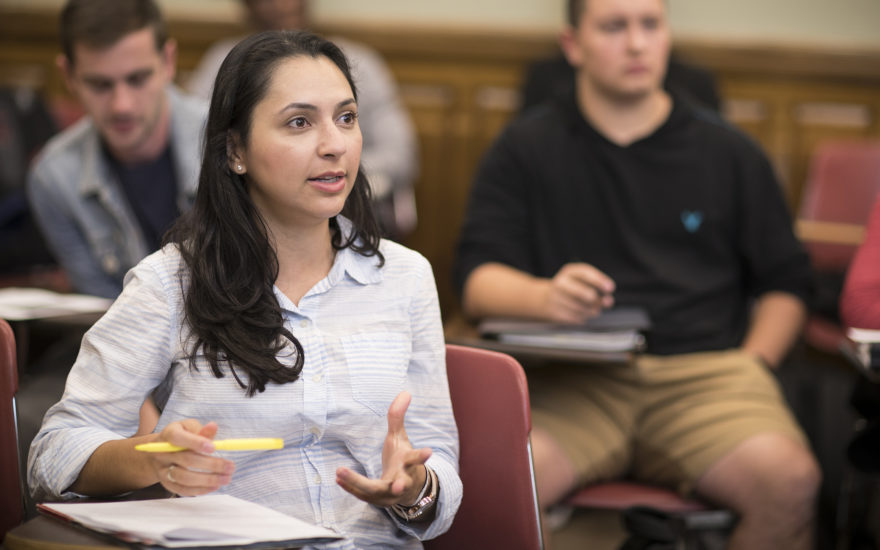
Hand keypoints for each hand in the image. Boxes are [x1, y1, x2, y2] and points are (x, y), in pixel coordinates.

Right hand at [149, 420, 234, 495]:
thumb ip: (201, 429)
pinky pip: (182, 490)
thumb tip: (213, 426)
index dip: (196, 443)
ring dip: (208, 480)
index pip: (178, 438)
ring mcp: (163, 470)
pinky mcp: (167, 483)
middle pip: (186, 460)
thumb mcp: (189, 427)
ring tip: (226, 478)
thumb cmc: (181, 435)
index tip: (214, 448)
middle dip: (211, 464)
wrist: (160, 450)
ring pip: (184, 478)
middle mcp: (162, 453)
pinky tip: (215, 486)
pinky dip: (200, 489)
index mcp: (168, 434)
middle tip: (230, 467)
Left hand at [336, 391, 431, 506]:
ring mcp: (390, 494)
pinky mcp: (377, 501)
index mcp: (409, 464)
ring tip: (340, 473)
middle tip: (397, 485)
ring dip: (358, 483)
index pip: (416, 459)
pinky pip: (362, 495)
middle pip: (400, 483)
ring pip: (375, 492)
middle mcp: (402, 481)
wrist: (406, 490)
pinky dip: (350, 486)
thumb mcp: (399, 438)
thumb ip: (398, 417)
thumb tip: (406, 392)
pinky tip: (337, 477)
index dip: (422, 456)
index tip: (430, 451)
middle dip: (399, 484)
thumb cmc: (401, 459)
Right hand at [540, 263, 614, 322]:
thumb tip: (608, 301)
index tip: (611, 288)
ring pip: (586, 310)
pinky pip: (578, 318)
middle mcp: (561, 284)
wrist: (547, 298)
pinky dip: (583, 317)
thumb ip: (598, 287)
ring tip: (590, 308)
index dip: (600, 281)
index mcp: (569, 272)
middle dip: (598, 300)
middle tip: (604, 302)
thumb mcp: (583, 281)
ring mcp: (556, 299)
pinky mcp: (556, 313)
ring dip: (593, 310)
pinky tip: (579, 312)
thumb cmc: (573, 288)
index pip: (586, 274)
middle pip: (588, 295)